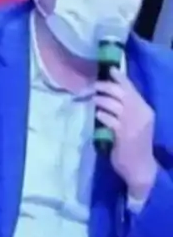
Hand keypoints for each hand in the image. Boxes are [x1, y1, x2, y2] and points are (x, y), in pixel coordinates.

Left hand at [94, 67, 157, 199]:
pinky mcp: (124, 134)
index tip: (109, 69)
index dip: (120, 78)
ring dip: (100, 99)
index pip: (132, 88)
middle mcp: (141, 113)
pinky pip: (110, 119)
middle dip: (104, 86)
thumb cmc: (134, 145)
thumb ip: (125, 109)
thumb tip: (107, 94)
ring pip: (114, 104)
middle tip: (92, 86)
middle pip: (121, 92)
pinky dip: (102, 115)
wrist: (140, 168)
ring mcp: (133, 124)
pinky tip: (97, 114)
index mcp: (145, 109)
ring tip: (91, 99)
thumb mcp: (133, 123)